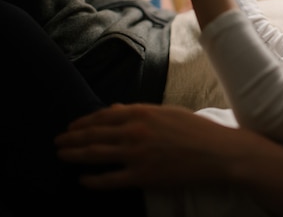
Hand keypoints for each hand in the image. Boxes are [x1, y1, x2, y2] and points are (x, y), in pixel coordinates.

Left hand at [55, 104, 251, 188]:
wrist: (217, 152)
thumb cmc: (196, 130)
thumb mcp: (168, 112)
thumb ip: (139, 111)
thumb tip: (115, 110)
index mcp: (143, 113)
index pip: (103, 116)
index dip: (83, 122)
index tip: (72, 126)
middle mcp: (135, 131)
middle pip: (93, 135)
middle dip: (71, 138)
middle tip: (57, 141)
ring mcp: (137, 154)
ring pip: (95, 155)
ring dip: (74, 155)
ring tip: (61, 156)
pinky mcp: (142, 176)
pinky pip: (109, 179)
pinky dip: (92, 180)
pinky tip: (83, 179)